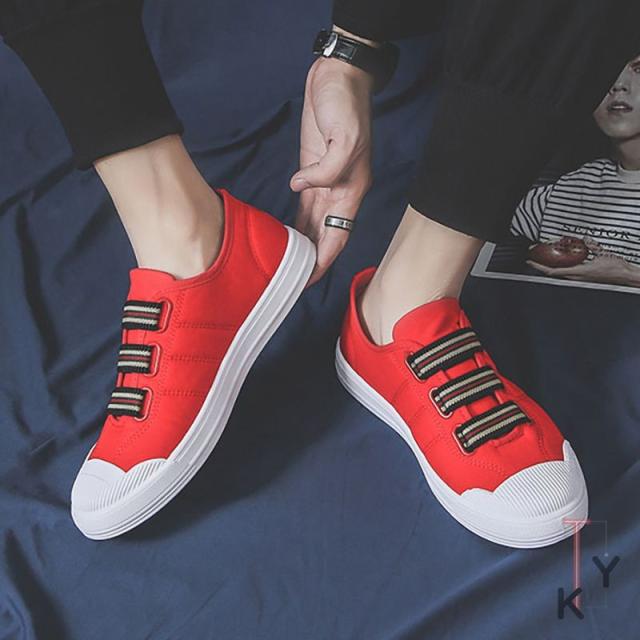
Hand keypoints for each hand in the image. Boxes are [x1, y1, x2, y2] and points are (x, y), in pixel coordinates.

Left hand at [291, 55, 373, 285]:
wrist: (337, 78)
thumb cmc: (345, 105)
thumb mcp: (343, 138)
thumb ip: (324, 171)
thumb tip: (300, 188)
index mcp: (352, 188)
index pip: (339, 234)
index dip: (326, 259)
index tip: (311, 280)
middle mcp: (340, 191)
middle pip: (326, 235)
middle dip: (313, 260)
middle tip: (293, 283)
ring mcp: (325, 182)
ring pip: (314, 224)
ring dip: (304, 246)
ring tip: (288, 269)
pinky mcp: (310, 171)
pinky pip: (304, 207)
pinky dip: (297, 225)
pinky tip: (287, 238)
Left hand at [527, 238, 639, 285]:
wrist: (625, 277)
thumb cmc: (616, 268)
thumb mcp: (603, 254)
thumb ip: (593, 246)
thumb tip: (586, 239)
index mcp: (579, 272)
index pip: (554, 271)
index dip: (540, 267)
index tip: (531, 262)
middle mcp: (577, 279)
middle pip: (553, 275)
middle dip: (542, 267)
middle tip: (534, 260)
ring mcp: (580, 281)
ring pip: (560, 276)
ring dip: (550, 269)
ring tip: (543, 262)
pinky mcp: (584, 281)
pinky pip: (568, 276)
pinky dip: (560, 270)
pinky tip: (560, 266)